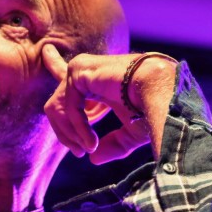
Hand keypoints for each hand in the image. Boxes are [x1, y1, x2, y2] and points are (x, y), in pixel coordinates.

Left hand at [42, 46, 176, 163]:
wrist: (163, 94)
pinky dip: (78, 128)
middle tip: (80, 152)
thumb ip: (113, 144)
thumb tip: (93, 159)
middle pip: (56, 104)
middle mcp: (88, 73)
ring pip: (55, 108)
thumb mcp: (131, 133)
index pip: (69, 73)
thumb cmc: (154, 111)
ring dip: (72, 134)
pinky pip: (66, 107)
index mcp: (99, 82)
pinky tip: (92, 141)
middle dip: (65, 132)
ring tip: (90, 148)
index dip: (53, 62)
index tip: (48, 53)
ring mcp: (81, 69)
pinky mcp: (79, 71)